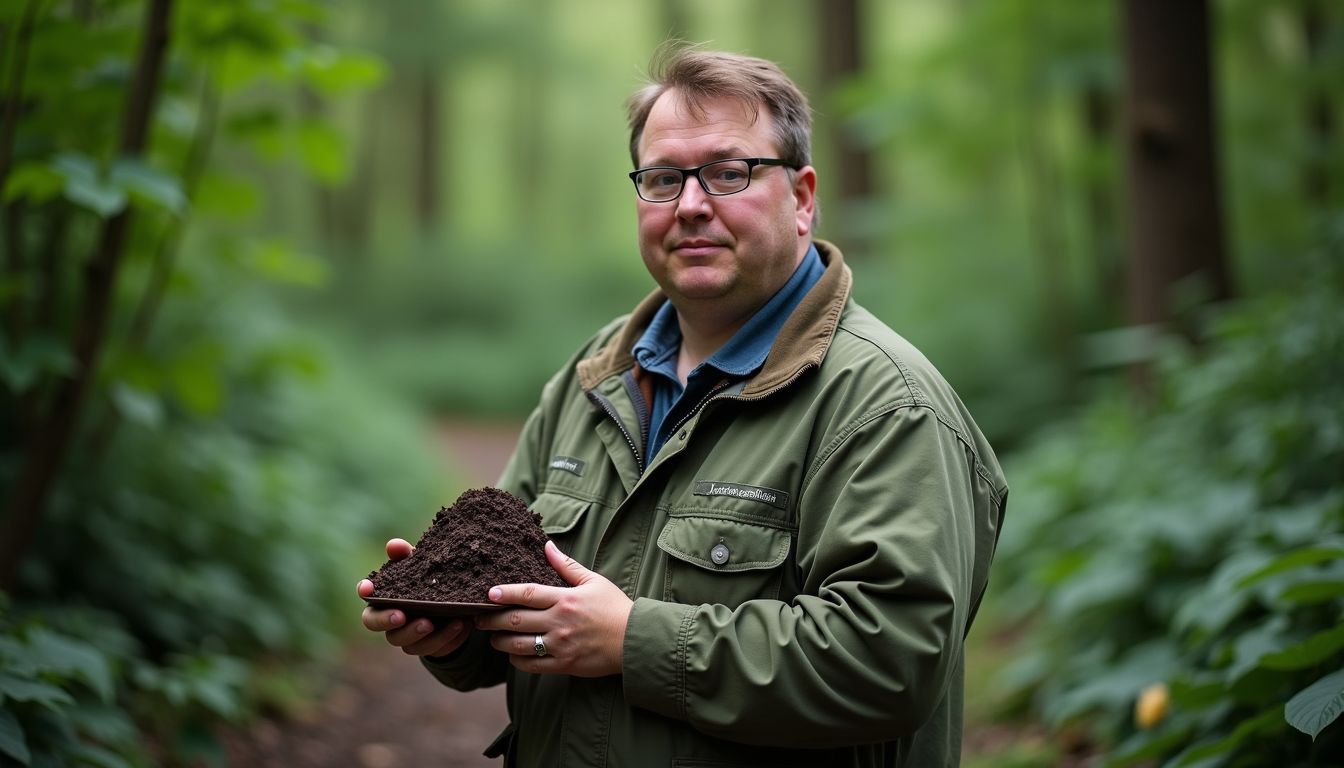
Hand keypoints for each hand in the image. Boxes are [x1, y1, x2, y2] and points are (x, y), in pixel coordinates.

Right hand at [358, 538, 471, 657]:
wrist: (447, 604)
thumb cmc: (424, 580)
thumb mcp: (418, 565)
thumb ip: (405, 555)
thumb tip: (394, 546)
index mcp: (383, 599)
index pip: (366, 595)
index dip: (365, 591)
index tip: (367, 588)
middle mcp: (389, 621)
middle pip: (381, 627)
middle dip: (390, 621)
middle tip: (406, 616)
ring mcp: (407, 638)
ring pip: (410, 645)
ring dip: (430, 636)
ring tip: (451, 621)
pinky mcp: (427, 647)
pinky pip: (435, 649)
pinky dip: (449, 638)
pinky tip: (463, 625)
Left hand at [475, 541, 632, 677]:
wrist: (635, 640)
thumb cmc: (615, 607)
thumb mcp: (594, 581)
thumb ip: (567, 565)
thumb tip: (547, 546)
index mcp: (566, 599)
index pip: (528, 594)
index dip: (505, 593)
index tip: (488, 594)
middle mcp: (560, 622)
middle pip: (516, 620)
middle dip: (492, 620)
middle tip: (479, 619)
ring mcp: (560, 645)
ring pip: (519, 645)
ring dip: (500, 641)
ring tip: (492, 637)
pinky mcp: (564, 665)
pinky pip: (532, 666)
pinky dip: (517, 661)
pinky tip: (513, 654)